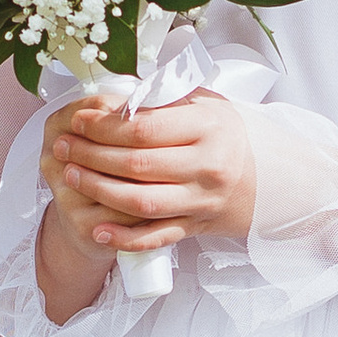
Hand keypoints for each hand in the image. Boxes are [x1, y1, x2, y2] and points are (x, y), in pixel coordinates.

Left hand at [37, 90, 256, 308]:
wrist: (274, 178)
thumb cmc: (229, 134)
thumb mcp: (206, 104)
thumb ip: (163, 99)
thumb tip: (112, 101)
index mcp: (208, 128)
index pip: (143, 129)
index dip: (104, 126)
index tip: (79, 120)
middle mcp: (208, 166)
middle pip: (136, 164)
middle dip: (91, 155)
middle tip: (63, 145)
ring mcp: (203, 200)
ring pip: (141, 202)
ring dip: (99, 190)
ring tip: (71, 174)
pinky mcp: (198, 226)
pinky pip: (157, 237)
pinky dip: (125, 237)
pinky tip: (98, 228)